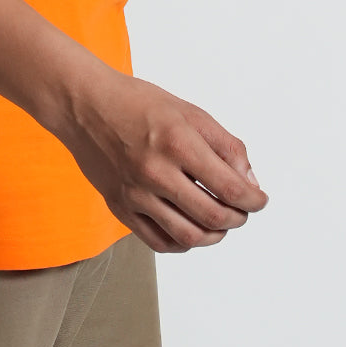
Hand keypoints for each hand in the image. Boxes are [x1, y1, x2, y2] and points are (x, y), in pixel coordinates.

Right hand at [57, 69, 267, 253]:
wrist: (85, 105)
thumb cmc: (137, 103)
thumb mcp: (189, 111)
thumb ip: (224, 145)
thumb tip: (248, 181)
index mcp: (178, 141)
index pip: (230, 187)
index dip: (253, 200)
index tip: (260, 200)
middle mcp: (156, 171)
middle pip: (212, 217)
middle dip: (237, 218)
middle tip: (242, 211)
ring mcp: (135, 193)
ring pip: (187, 237)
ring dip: (213, 236)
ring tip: (219, 223)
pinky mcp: (119, 206)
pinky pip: (158, 241)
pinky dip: (182, 243)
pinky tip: (190, 229)